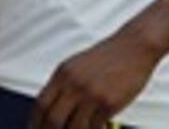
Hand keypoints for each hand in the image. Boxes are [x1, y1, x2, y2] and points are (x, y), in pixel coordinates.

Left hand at [31, 31, 160, 128]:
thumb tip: (53, 107)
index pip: (41, 103)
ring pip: (75, 127)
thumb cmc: (105, 58)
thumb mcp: (76, 66)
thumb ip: (64, 84)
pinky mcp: (109, 103)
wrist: (132, 48)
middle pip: (53, 118)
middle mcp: (73, 84)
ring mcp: (91, 94)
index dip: (36, 120)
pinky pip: (95, 126)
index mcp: (62, 74)